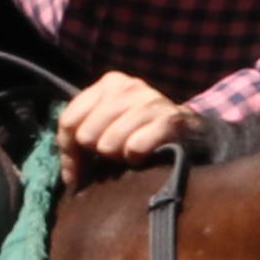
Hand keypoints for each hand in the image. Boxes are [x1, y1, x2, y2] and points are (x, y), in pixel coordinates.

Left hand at [54, 70, 192, 170]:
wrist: (190, 133)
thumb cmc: (139, 132)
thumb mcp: (106, 127)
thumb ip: (78, 141)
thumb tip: (70, 176)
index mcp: (110, 83)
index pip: (68, 121)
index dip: (69, 151)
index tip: (77, 170)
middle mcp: (129, 86)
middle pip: (86, 135)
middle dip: (96, 153)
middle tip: (113, 155)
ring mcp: (151, 101)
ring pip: (108, 144)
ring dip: (117, 157)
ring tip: (129, 153)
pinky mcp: (170, 121)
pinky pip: (134, 148)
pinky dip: (136, 159)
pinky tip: (144, 157)